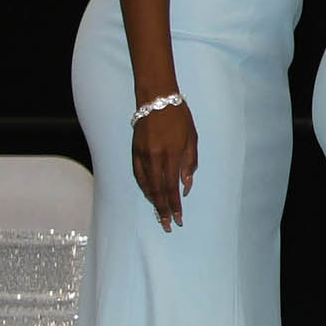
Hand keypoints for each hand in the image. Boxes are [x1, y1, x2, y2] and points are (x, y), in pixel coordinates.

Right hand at [129, 98, 196, 231]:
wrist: (156, 100)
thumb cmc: (179, 118)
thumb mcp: (192, 139)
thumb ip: (189, 163)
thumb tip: (185, 187)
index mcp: (169, 155)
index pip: (171, 188)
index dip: (174, 206)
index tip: (178, 219)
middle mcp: (153, 158)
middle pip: (157, 191)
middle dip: (163, 210)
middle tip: (168, 225)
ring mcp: (141, 156)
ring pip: (146, 186)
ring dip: (153, 202)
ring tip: (160, 214)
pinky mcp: (134, 152)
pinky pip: (138, 176)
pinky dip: (144, 188)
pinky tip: (149, 195)